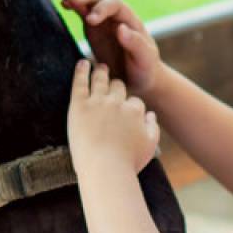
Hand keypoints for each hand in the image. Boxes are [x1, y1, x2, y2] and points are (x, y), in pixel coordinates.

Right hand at [58, 0, 163, 96]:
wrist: (138, 79)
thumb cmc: (144, 69)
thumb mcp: (145, 59)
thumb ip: (136, 44)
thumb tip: (120, 28)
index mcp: (130, 20)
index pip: (115, 4)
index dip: (102, 8)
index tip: (90, 20)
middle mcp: (117, 16)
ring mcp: (104, 20)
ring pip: (90, 0)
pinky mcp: (93, 27)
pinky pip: (83, 11)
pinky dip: (73, 5)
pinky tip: (63, 3)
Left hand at [67, 59, 160, 174]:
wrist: (105, 170)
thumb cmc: (127, 163)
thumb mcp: (149, 146)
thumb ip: (153, 128)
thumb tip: (151, 115)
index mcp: (135, 111)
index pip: (135, 102)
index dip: (130, 105)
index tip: (126, 109)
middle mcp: (118, 102)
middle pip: (118, 87)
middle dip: (116, 85)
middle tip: (112, 81)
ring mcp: (98, 102)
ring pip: (100, 79)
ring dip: (101, 71)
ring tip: (99, 66)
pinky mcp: (79, 105)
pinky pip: (80, 82)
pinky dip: (81, 70)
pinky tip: (82, 62)